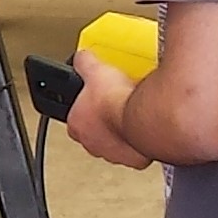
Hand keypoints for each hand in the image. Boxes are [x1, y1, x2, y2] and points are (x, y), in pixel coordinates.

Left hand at [66, 48, 154, 172]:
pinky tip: (143, 124)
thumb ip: (83, 63)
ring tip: (131, 111)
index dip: (84, 105)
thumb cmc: (115, 100)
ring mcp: (112, 153)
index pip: (74, 116)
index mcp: (77, 124)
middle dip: (105, 117)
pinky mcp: (133, 158)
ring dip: (122, 128)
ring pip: (115, 140)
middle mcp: (92, 143)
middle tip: (115, 103)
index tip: (94, 97)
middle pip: (96, 130)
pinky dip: (139, 138)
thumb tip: (81, 58)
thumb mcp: (94, 69)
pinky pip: (135, 149)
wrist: (142, 116)